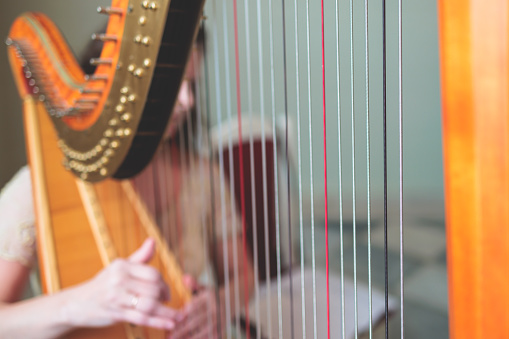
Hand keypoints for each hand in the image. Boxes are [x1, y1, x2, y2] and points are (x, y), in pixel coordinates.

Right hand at [62, 238, 178, 330]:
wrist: (77, 303)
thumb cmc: (103, 284)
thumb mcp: (119, 267)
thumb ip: (140, 257)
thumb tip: (153, 240)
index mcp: (122, 266)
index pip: (152, 274)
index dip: (163, 284)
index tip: (166, 292)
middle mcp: (119, 280)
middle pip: (153, 290)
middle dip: (164, 297)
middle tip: (167, 301)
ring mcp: (117, 298)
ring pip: (149, 305)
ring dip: (166, 312)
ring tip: (176, 316)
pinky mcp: (116, 314)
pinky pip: (142, 319)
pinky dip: (159, 322)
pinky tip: (170, 323)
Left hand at [168, 276, 218, 338]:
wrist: (234, 299)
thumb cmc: (214, 295)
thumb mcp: (205, 288)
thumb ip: (194, 284)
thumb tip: (184, 277)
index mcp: (209, 298)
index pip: (194, 307)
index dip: (183, 315)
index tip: (172, 320)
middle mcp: (214, 309)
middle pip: (196, 321)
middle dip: (182, 329)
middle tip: (170, 336)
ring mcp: (219, 320)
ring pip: (203, 331)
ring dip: (190, 337)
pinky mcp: (221, 328)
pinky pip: (211, 336)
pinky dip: (201, 338)